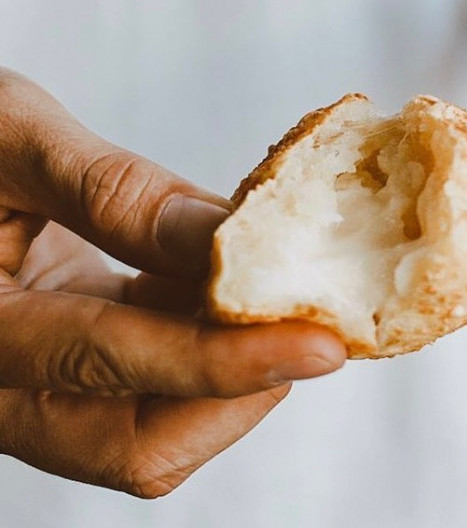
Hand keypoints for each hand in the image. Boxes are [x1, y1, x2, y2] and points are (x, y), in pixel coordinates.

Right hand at [0, 69, 345, 495]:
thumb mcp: (11, 137)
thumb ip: (115, 192)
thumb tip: (230, 236)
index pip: (107, 362)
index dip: (223, 361)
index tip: (319, 345)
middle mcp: (1, 381)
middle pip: (136, 445)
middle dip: (237, 393)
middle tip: (309, 330)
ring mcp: (39, 381)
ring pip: (156, 422)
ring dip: (232, 365)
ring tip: (273, 293)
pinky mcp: (72, 362)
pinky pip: (155, 379)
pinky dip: (210, 340)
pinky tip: (230, 287)